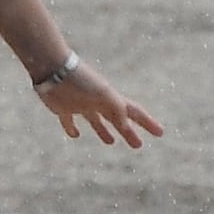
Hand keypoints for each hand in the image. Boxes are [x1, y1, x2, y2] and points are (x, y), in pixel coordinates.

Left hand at [34, 61, 162, 148]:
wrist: (53, 68)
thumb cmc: (80, 80)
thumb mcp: (104, 95)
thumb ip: (117, 110)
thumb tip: (125, 126)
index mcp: (111, 99)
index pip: (134, 113)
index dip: (148, 123)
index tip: (160, 133)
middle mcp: (98, 102)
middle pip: (117, 120)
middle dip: (129, 132)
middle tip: (138, 145)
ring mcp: (81, 104)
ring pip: (96, 120)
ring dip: (104, 131)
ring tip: (111, 142)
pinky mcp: (63, 107)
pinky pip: (69, 120)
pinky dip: (72, 128)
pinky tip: (75, 135)